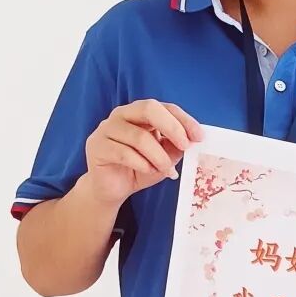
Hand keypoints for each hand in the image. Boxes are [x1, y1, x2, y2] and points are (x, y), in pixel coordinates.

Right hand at [84, 99, 203, 204]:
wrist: (111, 189)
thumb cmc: (138, 169)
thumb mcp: (163, 158)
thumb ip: (175, 147)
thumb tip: (191, 140)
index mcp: (139, 112)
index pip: (164, 107)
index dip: (183, 120)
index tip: (199, 136)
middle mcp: (121, 115)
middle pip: (148, 109)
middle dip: (172, 127)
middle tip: (185, 146)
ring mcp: (106, 129)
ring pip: (139, 136)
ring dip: (158, 156)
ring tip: (165, 169)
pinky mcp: (97, 146)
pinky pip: (124, 153)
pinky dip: (142, 164)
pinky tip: (148, 170)